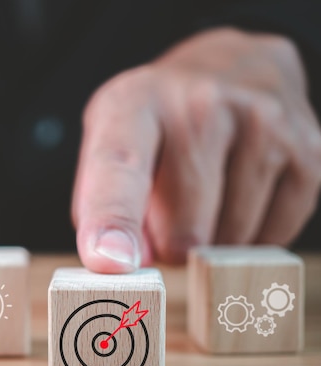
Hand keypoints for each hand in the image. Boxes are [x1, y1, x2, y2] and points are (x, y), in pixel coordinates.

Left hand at [72, 27, 320, 272]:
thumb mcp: (107, 140)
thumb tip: (128, 264)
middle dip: (169, 244)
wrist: (228, 66)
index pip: (120, 167)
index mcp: (136, 103)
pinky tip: (236, 201)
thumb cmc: (156, 119)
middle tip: (166, 215)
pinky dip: (248, 237)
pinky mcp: (309, 151)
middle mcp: (203, 103)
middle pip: (184, 229)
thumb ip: (102, 203)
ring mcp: (264, 123)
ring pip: (230, 239)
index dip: (113, 218)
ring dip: (211, 241)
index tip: (110, 261)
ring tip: (202, 198)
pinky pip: (272, 237)